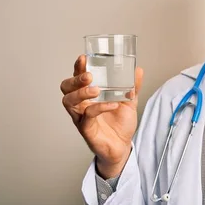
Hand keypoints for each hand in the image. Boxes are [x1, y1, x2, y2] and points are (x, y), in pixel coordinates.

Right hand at [60, 55, 143, 177]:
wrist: (122, 146)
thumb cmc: (119, 123)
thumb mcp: (129, 101)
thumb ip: (133, 86)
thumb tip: (138, 70)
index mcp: (88, 94)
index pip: (77, 77)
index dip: (78, 67)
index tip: (84, 58)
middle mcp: (81, 104)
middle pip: (66, 87)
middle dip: (75, 79)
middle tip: (89, 76)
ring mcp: (81, 116)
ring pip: (69, 101)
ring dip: (81, 92)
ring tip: (96, 90)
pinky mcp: (86, 129)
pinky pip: (87, 116)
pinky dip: (99, 107)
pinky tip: (112, 104)